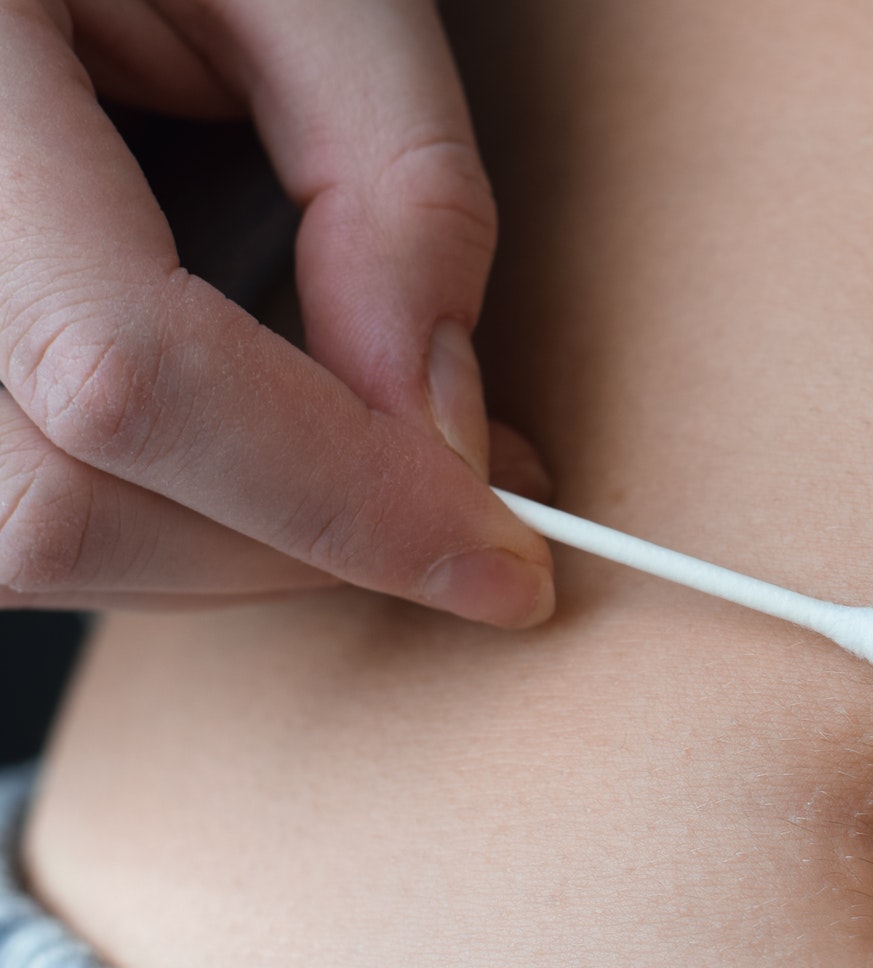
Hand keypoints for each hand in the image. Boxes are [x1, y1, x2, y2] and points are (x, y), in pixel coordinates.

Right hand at [0, 0, 550, 621]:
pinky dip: (160, 515)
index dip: (332, 497)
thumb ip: (394, 182)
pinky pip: (4, 505)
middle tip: (466, 508)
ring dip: (232, 548)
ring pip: (23, 539)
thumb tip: (441, 419)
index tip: (501, 559)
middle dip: (299, 543)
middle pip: (58, 495)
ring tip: (373, 478)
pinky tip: (262, 464)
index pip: (122, 368)